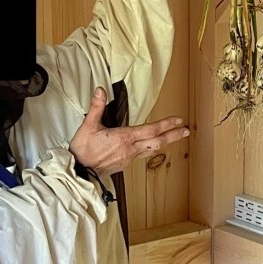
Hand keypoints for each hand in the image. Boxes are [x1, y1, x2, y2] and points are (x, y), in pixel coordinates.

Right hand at [70, 88, 189, 176]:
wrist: (77, 173)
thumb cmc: (82, 151)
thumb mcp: (88, 126)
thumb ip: (96, 107)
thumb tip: (100, 90)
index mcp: (124, 138)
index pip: (151, 130)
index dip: (166, 124)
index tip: (179, 120)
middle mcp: (130, 150)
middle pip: (157, 142)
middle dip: (173, 135)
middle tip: (186, 130)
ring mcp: (128, 159)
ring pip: (151, 150)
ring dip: (163, 143)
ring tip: (173, 137)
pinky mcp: (123, 165)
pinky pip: (140, 156)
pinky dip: (149, 149)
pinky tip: (148, 147)